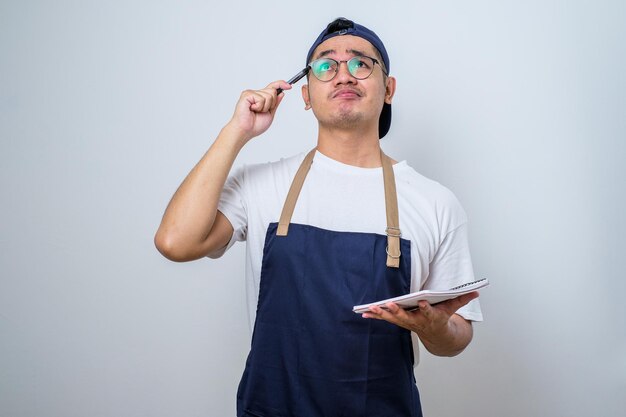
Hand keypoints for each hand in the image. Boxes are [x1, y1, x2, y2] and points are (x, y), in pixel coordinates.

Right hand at [226, 80, 291, 143]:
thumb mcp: (270, 113)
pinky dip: (259, 107)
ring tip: (256, 111)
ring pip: (268, 95)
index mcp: (262, 98)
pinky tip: (252, 110)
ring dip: (265, 107)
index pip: (273, 87)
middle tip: (262, 111)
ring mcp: (251, 93)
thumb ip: (275, 103)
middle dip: (271, 104)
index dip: (281, 84)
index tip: (289, 86)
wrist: (245, 131)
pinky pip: (261, 98)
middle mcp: (256, 94)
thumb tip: (281, 93)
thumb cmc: (255, 125)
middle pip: (273, 91)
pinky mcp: (247, 95)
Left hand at [362, 291, 478, 335]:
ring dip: (382, 314)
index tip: (422, 301)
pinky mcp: (399, 322)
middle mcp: (417, 321)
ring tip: (371, 308)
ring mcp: (406, 323)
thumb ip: (462, 299)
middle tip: (390, 304)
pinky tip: (363, 312)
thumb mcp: (453, 308)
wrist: (437, 336)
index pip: (429, 311)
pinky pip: (386, 319)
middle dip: (398, 311)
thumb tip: (477, 291)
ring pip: (393, 319)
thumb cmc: (442, 317)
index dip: (426, 307)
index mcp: (431, 316)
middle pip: (407, 317)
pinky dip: (375, 316)